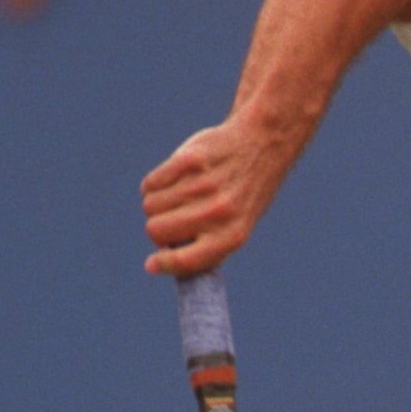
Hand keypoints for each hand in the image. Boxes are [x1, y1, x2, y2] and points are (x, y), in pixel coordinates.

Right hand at [142, 114, 290, 276]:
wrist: (260, 146)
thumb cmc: (240, 197)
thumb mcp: (236, 229)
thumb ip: (205, 247)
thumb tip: (163, 259)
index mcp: (231, 237)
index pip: (185, 261)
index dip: (163, 265)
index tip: (152, 264)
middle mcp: (216, 213)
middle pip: (156, 230)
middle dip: (157, 229)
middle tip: (171, 220)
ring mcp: (201, 185)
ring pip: (150, 206)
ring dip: (156, 205)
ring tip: (176, 197)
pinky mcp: (187, 161)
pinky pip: (150, 183)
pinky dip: (154, 186)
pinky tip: (171, 181)